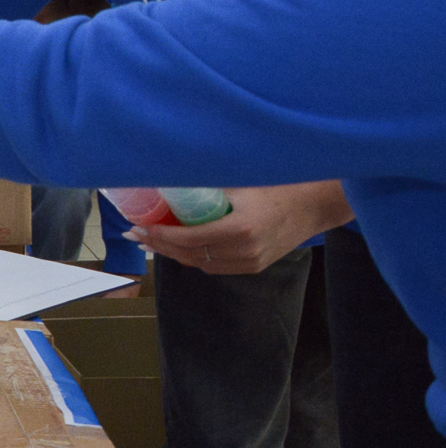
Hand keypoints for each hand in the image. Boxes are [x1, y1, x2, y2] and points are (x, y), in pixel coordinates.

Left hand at [131, 181, 353, 275]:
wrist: (314, 205)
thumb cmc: (276, 186)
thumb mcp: (240, 183)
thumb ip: (207, 187)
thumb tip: (167, 180)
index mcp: (240, 228)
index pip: (188, 238)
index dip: (160, 234)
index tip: (139, 225)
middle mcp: (244, 250)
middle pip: (189, 254)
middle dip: (158, 245)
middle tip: (134, 234)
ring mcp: (250, 262)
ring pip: (199, 263)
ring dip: (172, 253)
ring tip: (149, 240)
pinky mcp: (253, 266)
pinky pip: (214, 266)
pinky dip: (192, 257)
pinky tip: (176, 246)